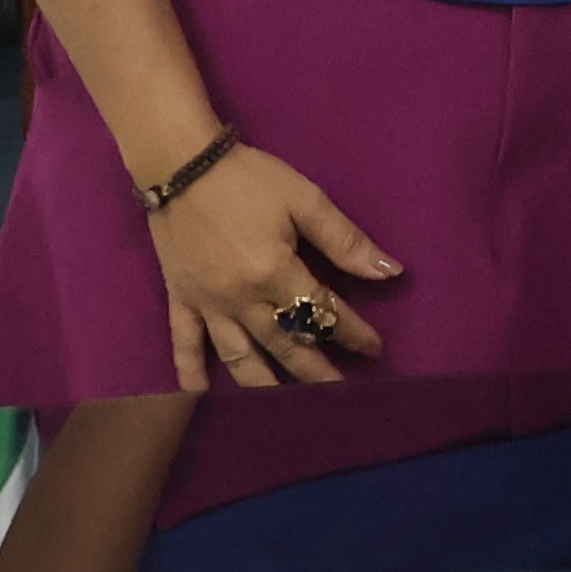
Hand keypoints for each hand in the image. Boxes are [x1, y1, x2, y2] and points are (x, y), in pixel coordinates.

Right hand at [146, 148, 400, 392]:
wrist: (180, 165)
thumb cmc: (249, 179)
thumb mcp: (306, 201)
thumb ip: (346, 241)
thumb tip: (390, 272)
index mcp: (275, 274)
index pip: (323, 312)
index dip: (353, 333)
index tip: (376, 350)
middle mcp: (240, 299)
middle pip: (284, 345)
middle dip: (316, 371)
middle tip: (342, 394)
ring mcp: (206, 304)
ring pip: (238, 356)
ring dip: (264, 383)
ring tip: (285, 406)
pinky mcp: (180, 299)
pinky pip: (184, 343)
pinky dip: (190, 371)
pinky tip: (197, 396)